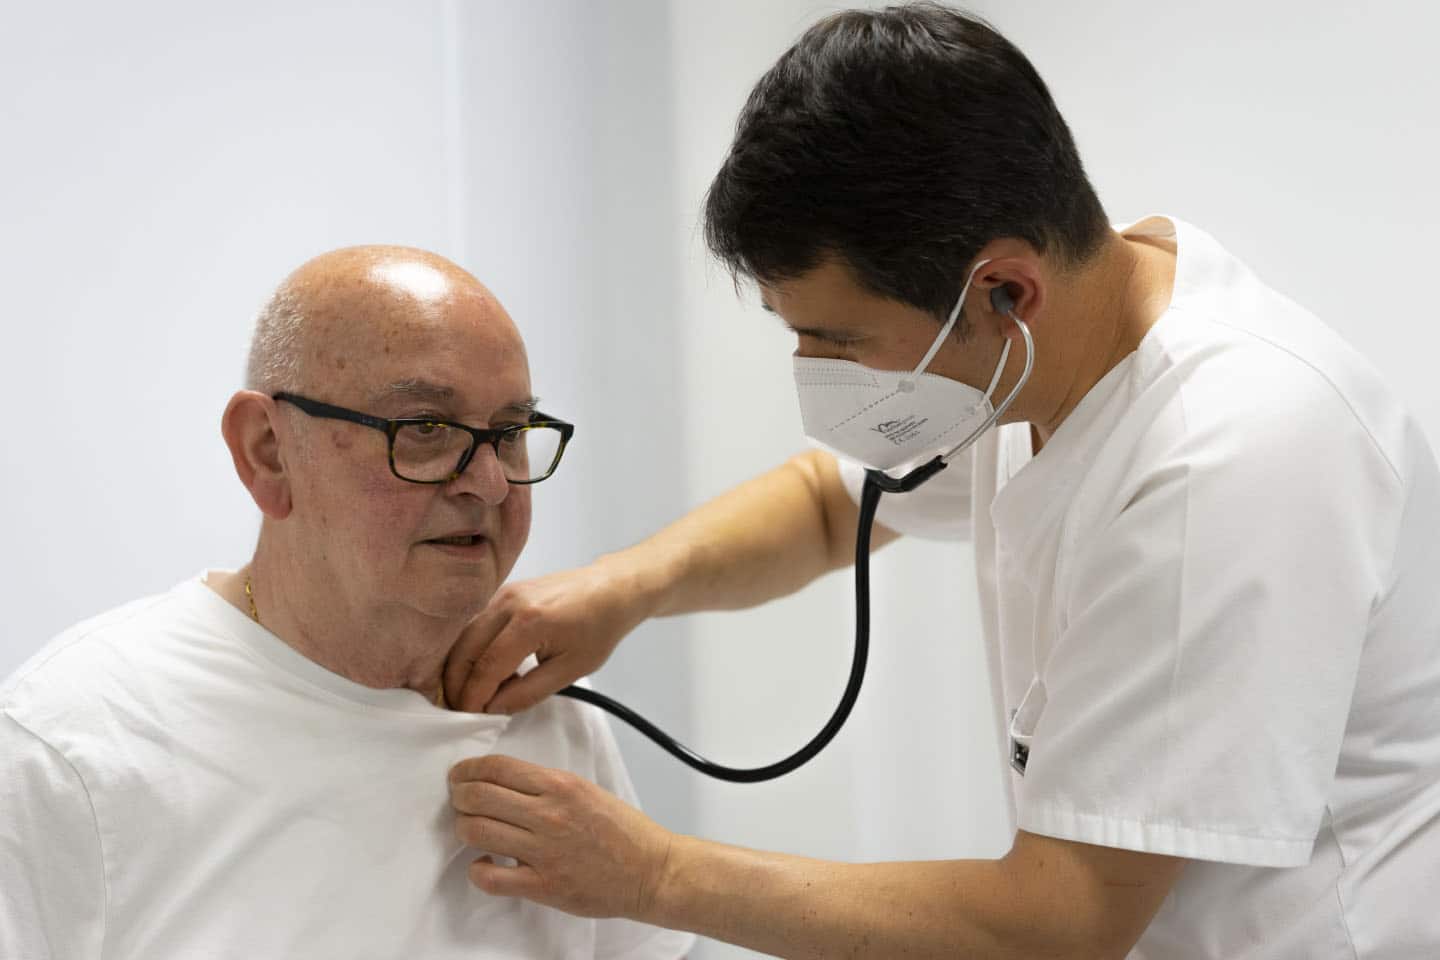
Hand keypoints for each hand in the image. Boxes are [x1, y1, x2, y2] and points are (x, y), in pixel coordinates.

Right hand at [443, 558, 649, 713]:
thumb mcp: (570, 669)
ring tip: (472, 693)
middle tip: (462, 709)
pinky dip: (471, 648)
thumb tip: (493, 709)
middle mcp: (509, 603)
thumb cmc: (598, 629)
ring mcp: (504, 593)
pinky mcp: (504, 591)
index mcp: (528, 622)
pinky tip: (486, 669)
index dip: (473, 696)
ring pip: (464, 634)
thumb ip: (529, 692)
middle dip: (457, 683)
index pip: (486, 667)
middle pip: (464, 648)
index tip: (470, 718)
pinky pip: (476, 623)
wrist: (611, 589)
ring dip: (461, 666)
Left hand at [449, 755, 674, 920]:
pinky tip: (486, 863)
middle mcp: (549, 815)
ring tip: (472, 830)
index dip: (467, 770)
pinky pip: (490, 877)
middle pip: (478, 796)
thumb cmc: (623, 831)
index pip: (496, 767)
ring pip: (476, 831)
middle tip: (459, 800)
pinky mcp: (543, 885)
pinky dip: (478, 869)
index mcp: (560, 786)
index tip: (460, 775)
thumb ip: (546, 787)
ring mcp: (543, 852)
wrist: (650, 870)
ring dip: (464, 828)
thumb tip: (504, 784)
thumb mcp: (586, 790)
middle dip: (458, 795)